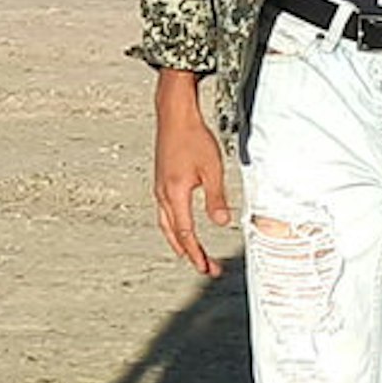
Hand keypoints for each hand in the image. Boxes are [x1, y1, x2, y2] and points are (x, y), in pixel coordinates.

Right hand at [153, 77, 233, 275]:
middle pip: (174, 234)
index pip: (186, 233)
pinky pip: (166, 212)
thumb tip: (221, 222)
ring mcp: (160, 188)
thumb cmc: (192, 137)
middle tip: (204, 267)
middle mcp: (163, 194)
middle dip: (189, 253)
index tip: (206, 267)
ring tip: (191, 254)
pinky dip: (174, 226)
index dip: (196, 253)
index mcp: (175, 194)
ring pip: (167, 224)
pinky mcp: (162, 181)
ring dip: (180, 241)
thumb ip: (216, 198)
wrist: (174, 115)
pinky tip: (181, 226)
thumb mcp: (212, 169)